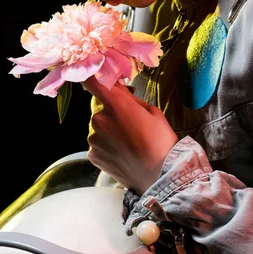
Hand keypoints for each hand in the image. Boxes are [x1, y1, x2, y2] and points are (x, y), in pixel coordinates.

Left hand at [83, 76, 178, 194]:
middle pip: (99, 108)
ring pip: (98, 127)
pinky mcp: (93, 155)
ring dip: (108, 130)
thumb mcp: (151, 111)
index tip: (94, 77)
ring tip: (129, 141)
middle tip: (130, 122)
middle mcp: (98, 120)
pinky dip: (106, 145)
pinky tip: (122, 152)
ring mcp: (93, 139)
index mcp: (115, 104)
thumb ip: (129, 97)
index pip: (92, 82)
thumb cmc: (160, 141)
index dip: (91, 77)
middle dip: (111, 111)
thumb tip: (117, 88)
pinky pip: (97, 143)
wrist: (160, 176)